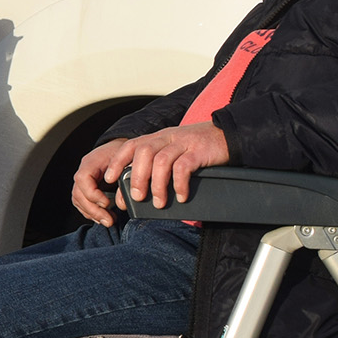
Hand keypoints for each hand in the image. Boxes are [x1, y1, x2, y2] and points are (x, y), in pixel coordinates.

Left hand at [71, 124, 227, 223]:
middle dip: (137, 177)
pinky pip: (184, 167)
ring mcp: (183, 142)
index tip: (109, 179)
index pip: (130, 145)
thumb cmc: (197, 148)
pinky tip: (182, 196)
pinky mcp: (199, 150)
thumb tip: (140, 192)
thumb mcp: (173, 150)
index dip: (117, 161)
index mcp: (157, 138)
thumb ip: (157, 163)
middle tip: (137, 198)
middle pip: (143, 153)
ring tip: (160, 203)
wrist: (228, 134)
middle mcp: (167, 138)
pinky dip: (179, 184)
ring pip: (161, 161)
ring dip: (157, 185)